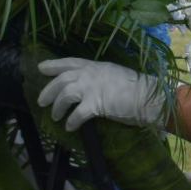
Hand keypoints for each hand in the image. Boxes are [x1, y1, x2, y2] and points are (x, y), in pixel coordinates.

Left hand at [36, 58, 165, 131]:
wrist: (149, 97)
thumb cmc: (138, 88)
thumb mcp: (116, 75)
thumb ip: (101, 78)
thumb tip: (90, 87)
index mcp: (97, 66)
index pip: (71, 62)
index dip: (54, 65)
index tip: (41, 68)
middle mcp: (92, 74)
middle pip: (62, 79)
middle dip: (49, 90)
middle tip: (42, 101)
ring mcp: (93, 88)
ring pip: (65, 95)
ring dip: (58, 107)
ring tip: (56, 117)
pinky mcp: (96, 104)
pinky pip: (77, 114)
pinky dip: (72, 121)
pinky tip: (70, 127)